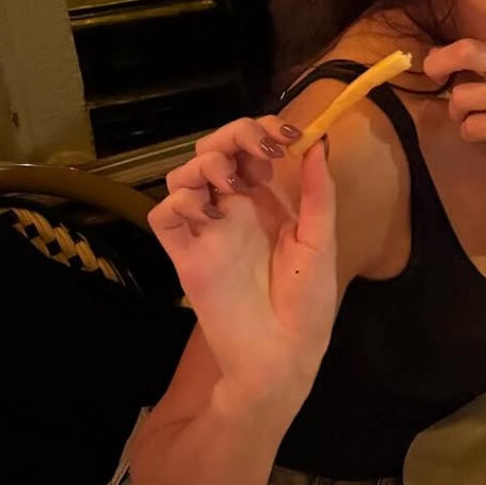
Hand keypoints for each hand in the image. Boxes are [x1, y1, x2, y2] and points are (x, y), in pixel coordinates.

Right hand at [148, 114, 337, 394]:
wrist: (281, 353)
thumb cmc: (308, 303)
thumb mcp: (321, 242)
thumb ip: (319, 193)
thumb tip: (319, 143)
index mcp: (267, 203)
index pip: (252, 150)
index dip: (262, 131)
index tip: (284, 134)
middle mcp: (233, 210)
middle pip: (213, 153)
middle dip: (230, 137)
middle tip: (256, 151)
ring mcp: (206, 231)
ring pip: (182, 176)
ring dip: (204, 166)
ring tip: (230, 183)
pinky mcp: (185, 255)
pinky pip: (164, 215)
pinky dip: (181, 203)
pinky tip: (210, 216)